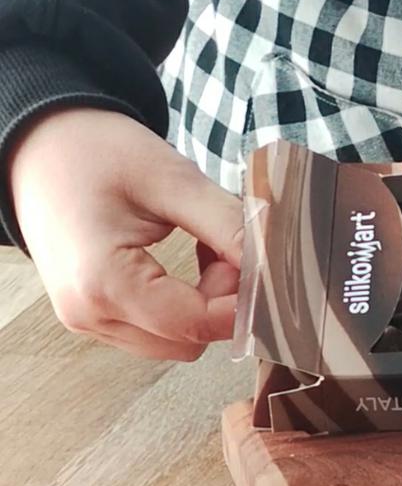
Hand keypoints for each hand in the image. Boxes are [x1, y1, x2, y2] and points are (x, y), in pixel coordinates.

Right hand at [9, 107, 243, 360]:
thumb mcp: (173, 180)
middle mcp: (89, 314)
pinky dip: (185, 300)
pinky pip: (155, 327)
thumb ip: (227, 224)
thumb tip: (274, 260)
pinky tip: (191, 256)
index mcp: (103, 282)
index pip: (194, 324)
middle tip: (228, 242)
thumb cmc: (98, 152)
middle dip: (223, 299)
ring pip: (174, 340)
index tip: (266, 261)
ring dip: (205, 301)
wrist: (43, 144)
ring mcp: (87, 319)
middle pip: (187, 340)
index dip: (242, 300)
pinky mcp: (93, 312)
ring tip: (206, 243)